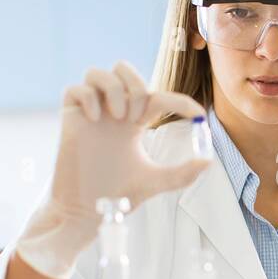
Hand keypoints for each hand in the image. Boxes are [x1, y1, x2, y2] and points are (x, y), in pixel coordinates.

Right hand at [15, 62, 210, 278]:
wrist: (85, 210)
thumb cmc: (117, 195)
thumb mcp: (155, 181)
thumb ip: (182, 173)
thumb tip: (208, 161)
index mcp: (134, 122)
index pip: (158, 97)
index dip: (180, 101)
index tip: (197, 114)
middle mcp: (112, 112)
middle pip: (123, 68)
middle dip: (136, 84)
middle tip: (137, 117)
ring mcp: (90, 113)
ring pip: (98, 72)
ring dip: (115, 88)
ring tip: (119, 118)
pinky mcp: (69, 119)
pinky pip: (75, 89)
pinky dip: (89, 98)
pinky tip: (94, 120)